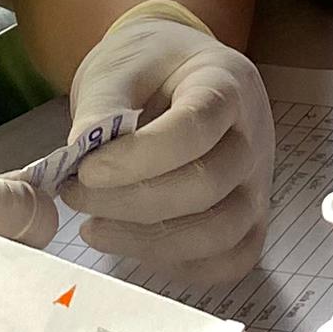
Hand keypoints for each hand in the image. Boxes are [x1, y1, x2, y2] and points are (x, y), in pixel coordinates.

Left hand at [40, 1, 273, 286]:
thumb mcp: (118, 67)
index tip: (86, 170)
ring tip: (94, 227)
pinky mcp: (250, 219)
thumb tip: (79, 152)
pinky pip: (230, 260)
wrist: (178, 73)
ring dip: (150, 242)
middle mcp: (253, 136)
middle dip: (131, 201)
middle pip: (207, 186)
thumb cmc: (149, 68)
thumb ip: (101, 106)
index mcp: (226, 84)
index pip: (196, 128)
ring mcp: (257, 182)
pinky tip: (131, 243)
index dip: (139, 157)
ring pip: (221, 233)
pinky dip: (178, 264)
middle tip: (75, 194)